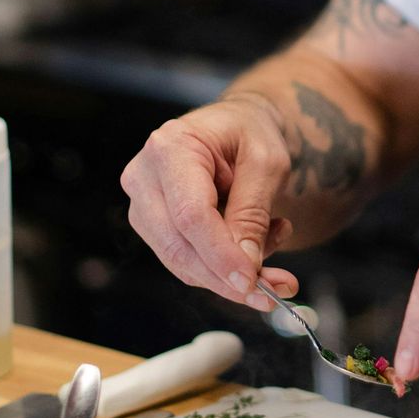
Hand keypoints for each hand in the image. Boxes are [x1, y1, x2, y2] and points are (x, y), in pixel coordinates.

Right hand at [120, 94, 299, 309]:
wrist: (237, 126)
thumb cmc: (250, 134)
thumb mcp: (267, 163)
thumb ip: (253, 213)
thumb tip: (245, 266)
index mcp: (171, 147)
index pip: (190, 214)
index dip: (221, 254)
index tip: (252, 281)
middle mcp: (144, 176)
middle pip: (178, 245)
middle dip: (227, 277)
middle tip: (274, 290)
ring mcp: (143, 203)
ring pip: (180, 262)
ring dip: (229, 274)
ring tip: (275, 249)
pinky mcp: (153, 225)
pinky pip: (185, 261)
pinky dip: (222, 267)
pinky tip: (254, 247)